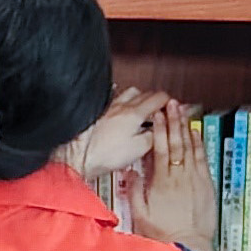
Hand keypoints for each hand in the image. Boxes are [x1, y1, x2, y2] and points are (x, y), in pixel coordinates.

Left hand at [62, 87, 178, 182]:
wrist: (77, 156)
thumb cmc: (104, 155)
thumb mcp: (138, 149)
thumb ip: (153, 136)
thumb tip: (160, 130)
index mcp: (134, 113)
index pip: (159, 97)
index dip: (169, 102)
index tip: (173, 108)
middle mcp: (121, 105)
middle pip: (145, 93)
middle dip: (155, 100)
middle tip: (160, 111)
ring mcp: (107, 107)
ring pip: (128, 93)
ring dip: (138, 98)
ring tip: (141, 110)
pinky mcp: (96, 112)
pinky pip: (111, 98)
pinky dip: (120, 100)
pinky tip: (118, 107)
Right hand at [123, 104, 220, 250]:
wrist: (188, 246)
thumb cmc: (162, 233)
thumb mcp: (139, 214)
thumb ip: (133, 190)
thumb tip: (130, 171)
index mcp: (161, 183)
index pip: (159, 149)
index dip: (159, 130)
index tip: (156, 115)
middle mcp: (179, 177)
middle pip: (176, 143)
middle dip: (173, 121)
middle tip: (171, 104)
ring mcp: (195, 180)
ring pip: (190, 148)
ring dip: (186, 128)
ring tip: (183, 111)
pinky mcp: (206, 185)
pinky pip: (203, 159)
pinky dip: (199, 144)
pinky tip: (196, 133)